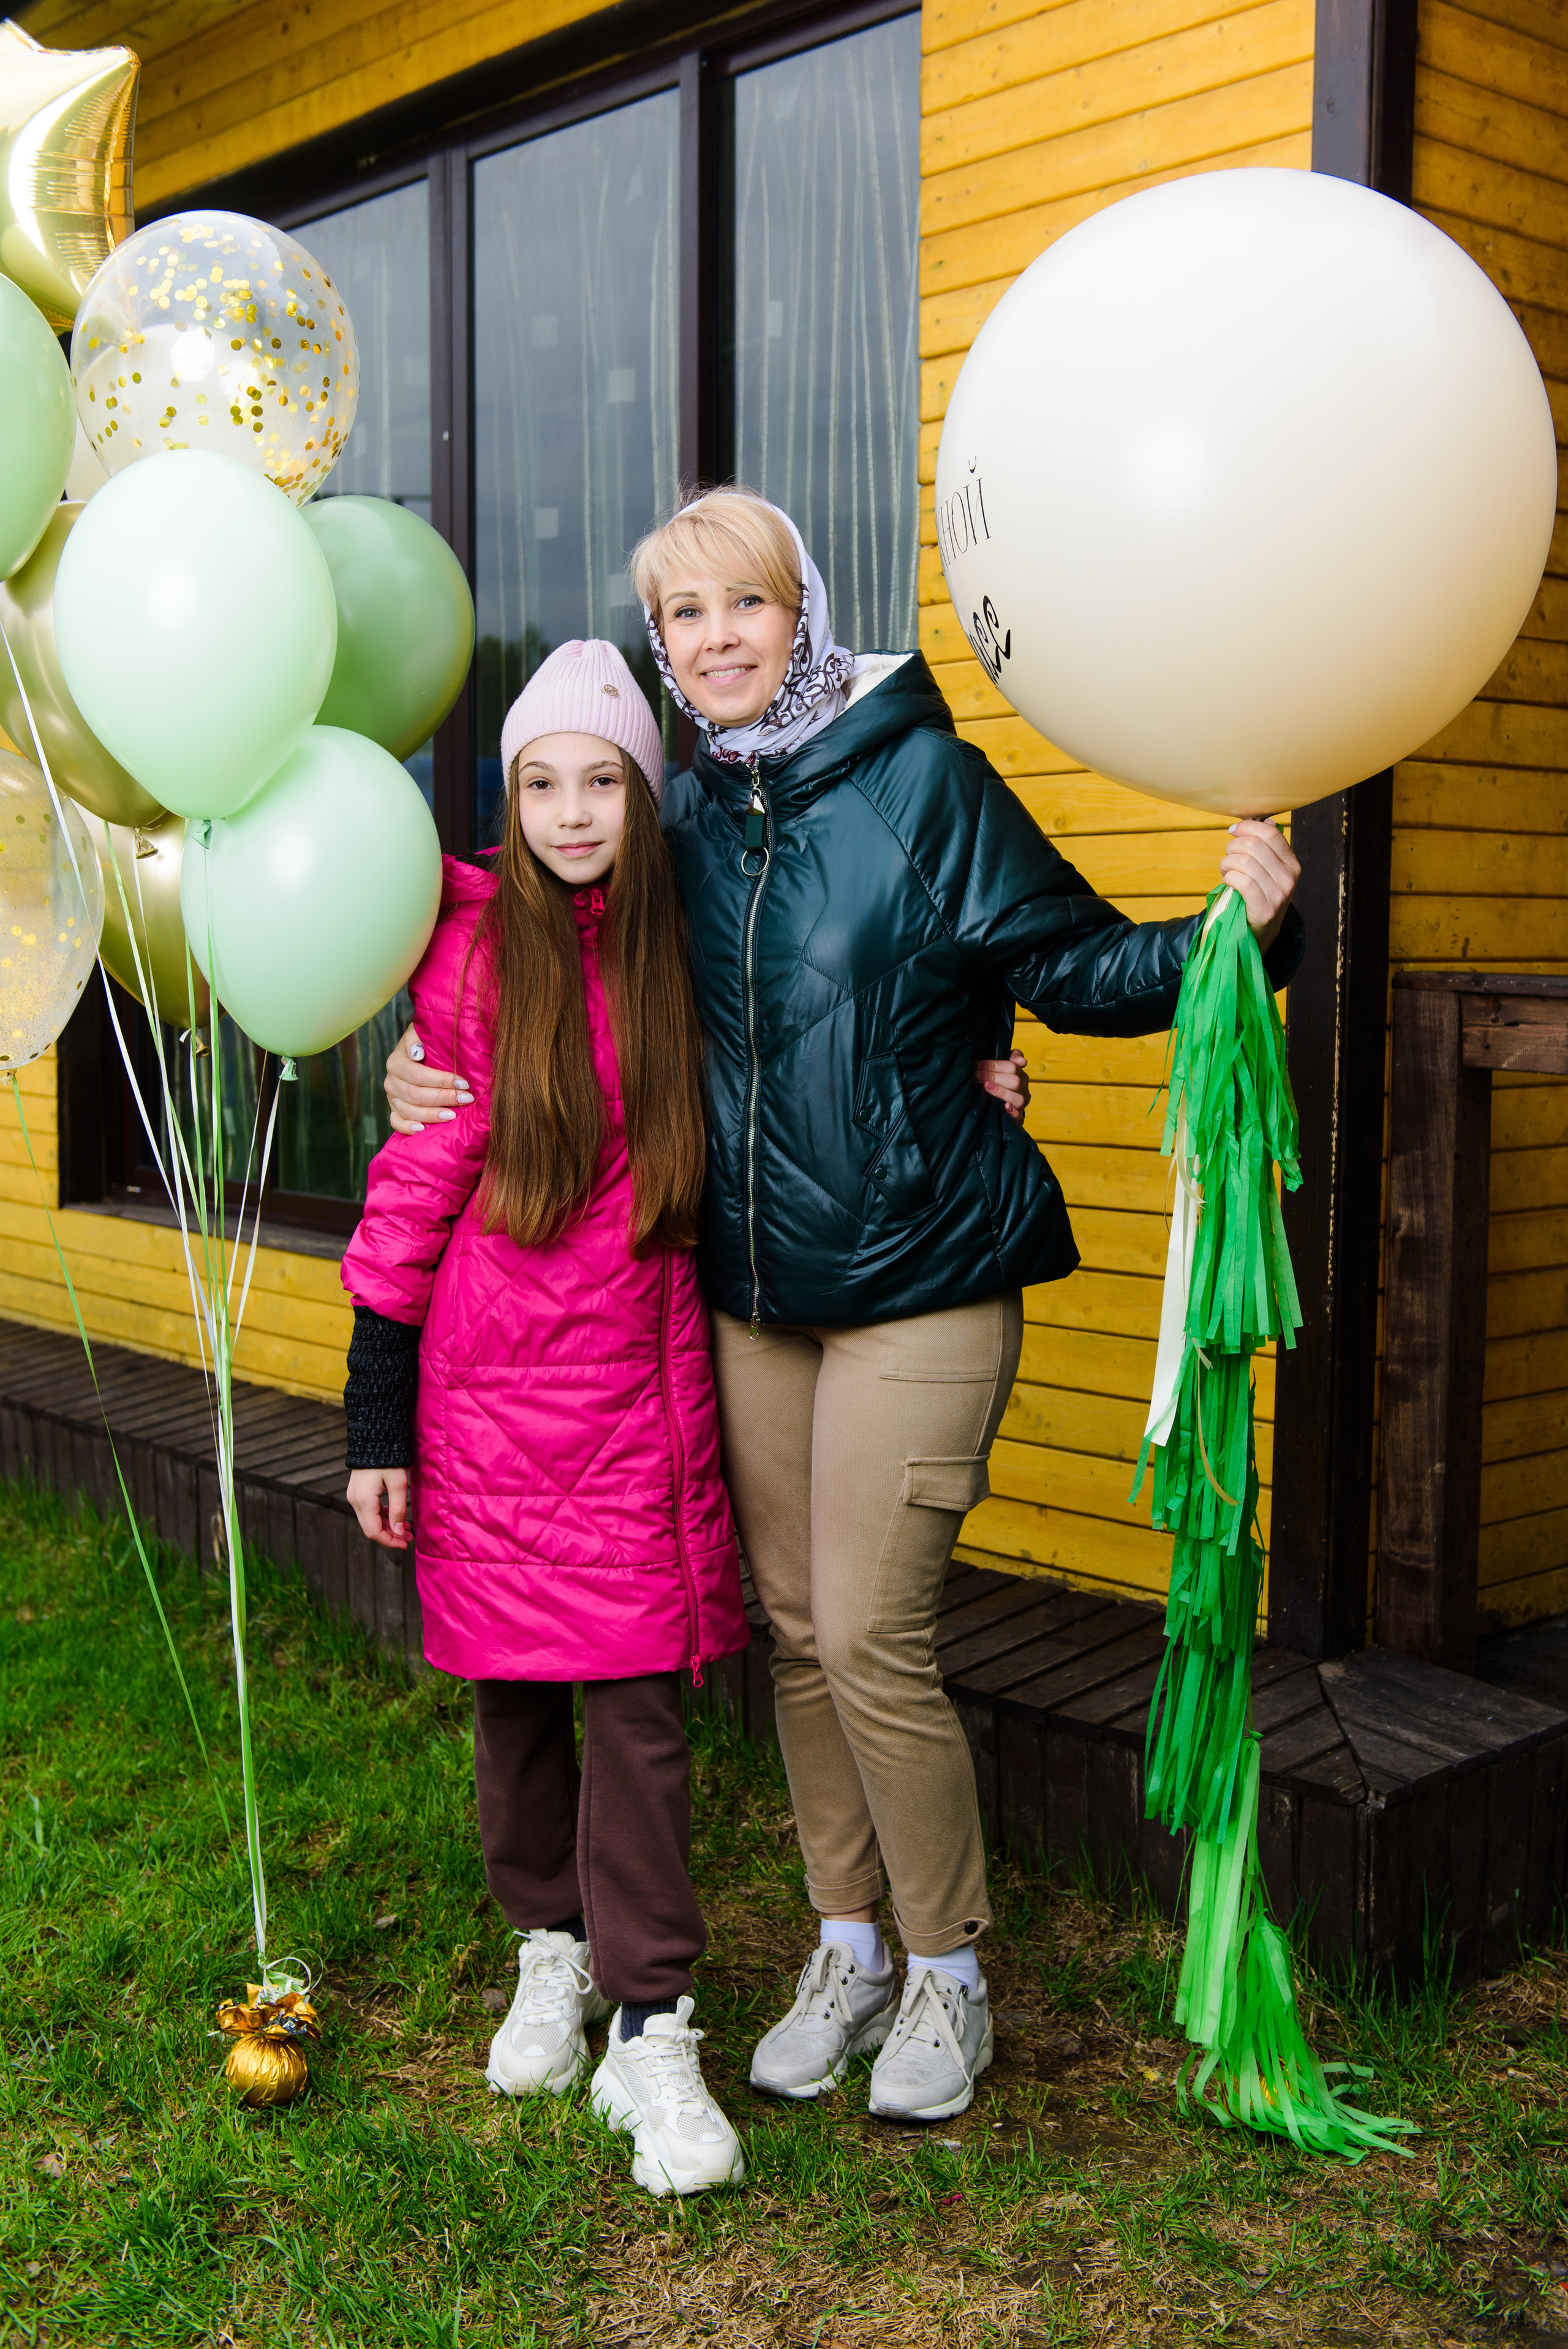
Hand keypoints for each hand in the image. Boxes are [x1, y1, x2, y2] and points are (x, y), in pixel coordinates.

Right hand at [347, 1467, 411, 1549]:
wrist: (375, 1438)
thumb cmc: (389, 1459)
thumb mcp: (398, 1484)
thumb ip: (398, 1509)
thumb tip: (399, 1532)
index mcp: (364, 1500)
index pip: (374, 1531)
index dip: (390, 1541)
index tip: (405, 1543)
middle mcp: (355, 1500)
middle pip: (370, 1528)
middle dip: (390, 1535)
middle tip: (409, 1537)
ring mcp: (354, 1496)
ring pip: (369, 1520)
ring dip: (387, 1526)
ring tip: (407, 1528)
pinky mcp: (357, 1492)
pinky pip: (368, 1510)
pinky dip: (382, 1516)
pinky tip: (396, 1517)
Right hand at [385, 1022, 471, 1134]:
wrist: (416, 1053)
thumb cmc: (425, 1044)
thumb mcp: (420, 1032)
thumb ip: (416, 1037)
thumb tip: (417, 1052)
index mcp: (396, 1062)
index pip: (419, 1076)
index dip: (442, 1081)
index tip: (464, 1084)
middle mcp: (391, 1081)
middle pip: (416, 1095)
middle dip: (444, 1098)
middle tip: (465, 1099)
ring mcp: (391, 1097)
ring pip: (409, 1111)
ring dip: (432, 1115)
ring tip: (452, 1115)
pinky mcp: (394, 1110)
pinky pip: (397, 1122)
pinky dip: (408, 1127)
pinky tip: (422, 1129)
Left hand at [975, 1050, 1029, 1121]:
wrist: (1001, 1105)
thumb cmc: (1000, 1082)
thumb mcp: (1004, 1068)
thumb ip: (1012, 1058)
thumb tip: (1023, 1060)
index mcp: (1021, 1075)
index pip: (1013, 1067)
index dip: (995, 1065)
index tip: (979, 1065)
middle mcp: (1024, 1089)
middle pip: (1015, 1081)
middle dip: (995, 1077)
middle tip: (979, 1075)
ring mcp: (1022, 1104)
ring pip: (1018, 1098)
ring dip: (1002, 1091)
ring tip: (986, 1086)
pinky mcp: (1019, 1118)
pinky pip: (1020, 1117)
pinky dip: (1013, 1113)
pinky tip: (1005, 1107)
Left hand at [1219, 819, 1299, 953]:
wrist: (1260, 933)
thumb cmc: (1259, 896)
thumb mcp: (1269, 871)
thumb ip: (1268, 848)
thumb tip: (1266, 821)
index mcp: (1292, 864)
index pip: (1271, 833)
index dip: (1248, 826)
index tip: (1234, 830)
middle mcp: (1289, 878)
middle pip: (1254, 845)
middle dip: (1233, 847)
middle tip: (1228, 857)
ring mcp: (1279, 895)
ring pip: (1244, 862)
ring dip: (1227, 863)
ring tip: (1226, 871)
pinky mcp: (1264, 909)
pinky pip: (1241, 881)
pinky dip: (1229, 878)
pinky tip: (1228, 881)